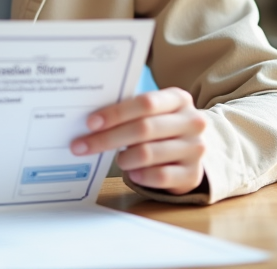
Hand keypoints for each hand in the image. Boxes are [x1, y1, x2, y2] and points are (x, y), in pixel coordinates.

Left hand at [70, 87, 205, 195]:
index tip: (90, 123)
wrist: (192, 152)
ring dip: (124, 158)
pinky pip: (160, 177)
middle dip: (108, 138)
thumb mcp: (154, 113)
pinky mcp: (193, 175)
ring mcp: (195, 149)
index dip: (116, 113)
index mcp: (179, 99)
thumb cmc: (162, 128)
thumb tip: (91, 122)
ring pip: (148, 153)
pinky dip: (140, 176)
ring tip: (118, 159)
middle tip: (82, 145)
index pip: (145, 103)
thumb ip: (131, 112)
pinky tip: (132, 173)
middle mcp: (192, 122)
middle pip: (143, 128)